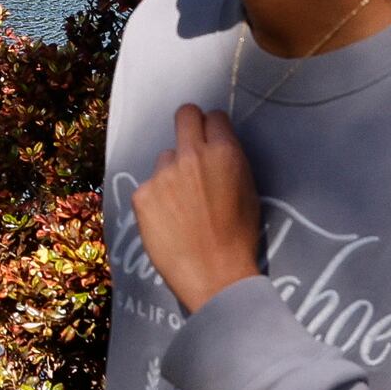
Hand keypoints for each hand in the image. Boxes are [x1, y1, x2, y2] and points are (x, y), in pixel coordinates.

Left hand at [129, 103, 264, 311]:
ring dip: (172, 173)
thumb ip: (230, 163)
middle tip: (191, 147)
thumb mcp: (248, 192)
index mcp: (224, 153)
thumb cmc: (239, 238)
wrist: (215, 275)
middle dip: (189, 124)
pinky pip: (150, 186)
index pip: (214, 116)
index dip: (213, 128)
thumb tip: (217, 148)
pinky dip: (157, 200)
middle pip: (184, 115)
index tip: (212, 140)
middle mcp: (191, 155)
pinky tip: (168, 222)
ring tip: (182, 206)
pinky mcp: (142, 194)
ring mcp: (163, 174)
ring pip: (165, 158)